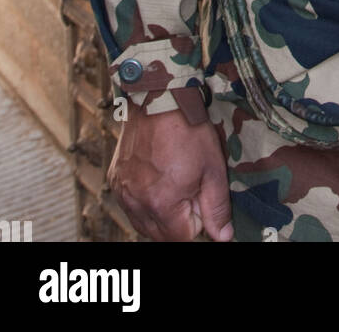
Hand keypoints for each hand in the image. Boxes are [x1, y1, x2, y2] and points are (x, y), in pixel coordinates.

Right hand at [108, 105, 233, 241]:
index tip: (201, 196)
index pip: (183, 237)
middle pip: (162, 235)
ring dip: (161, 215)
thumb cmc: (188, 131)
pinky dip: (144, 202)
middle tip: (189, 187)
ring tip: (174, 183)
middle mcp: (137, 203)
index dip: (198, 220)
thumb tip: (222, 238)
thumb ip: (216, 208)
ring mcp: (123, 193)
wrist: (159, 99)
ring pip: (144, 224)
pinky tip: (156, 180)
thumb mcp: (212, 169)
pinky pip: (131, 206)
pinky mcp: (116, 181)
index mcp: (162, 204)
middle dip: (179, 221)